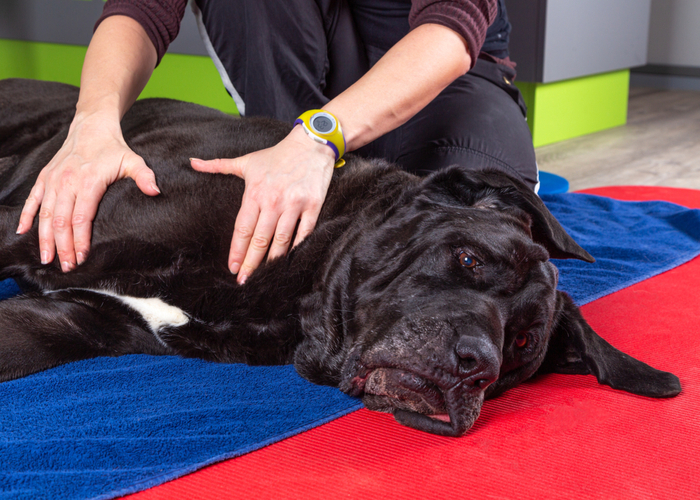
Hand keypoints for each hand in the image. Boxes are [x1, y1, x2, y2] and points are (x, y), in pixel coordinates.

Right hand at [17, 110, 159, 271]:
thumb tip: (155, 191)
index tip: (82, 257)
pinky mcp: (44, 178)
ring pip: (44, 215)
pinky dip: (26, 217)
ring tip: (48, 259)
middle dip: (63, 247)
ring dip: (45, 239)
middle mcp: (66, 182)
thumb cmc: (113, 149)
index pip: (82, 217)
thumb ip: (144, 176)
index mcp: (88, 181)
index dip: (80, 239)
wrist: (91, 127)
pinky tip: (23, 233)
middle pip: (61, 221)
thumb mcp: (133, 161)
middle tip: (67, 267)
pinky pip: (32, 200)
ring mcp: (53, 181)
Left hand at [191, 125, 334, 283]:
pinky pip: (304, 233)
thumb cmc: (277, 155)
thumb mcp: (246, 161)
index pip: (243, 228)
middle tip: (244, 280)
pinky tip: (289, 261)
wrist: (311, 144)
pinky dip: (296, 248)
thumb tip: (192, 162)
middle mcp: (273, 201)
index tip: (231, 267)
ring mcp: (294, 204)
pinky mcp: (312, 206)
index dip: (236, 250)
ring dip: (272, 261)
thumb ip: (219, 165)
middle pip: (260, 239)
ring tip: (264, 276)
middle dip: (250, 262)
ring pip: (281, 240)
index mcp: (255, 193)